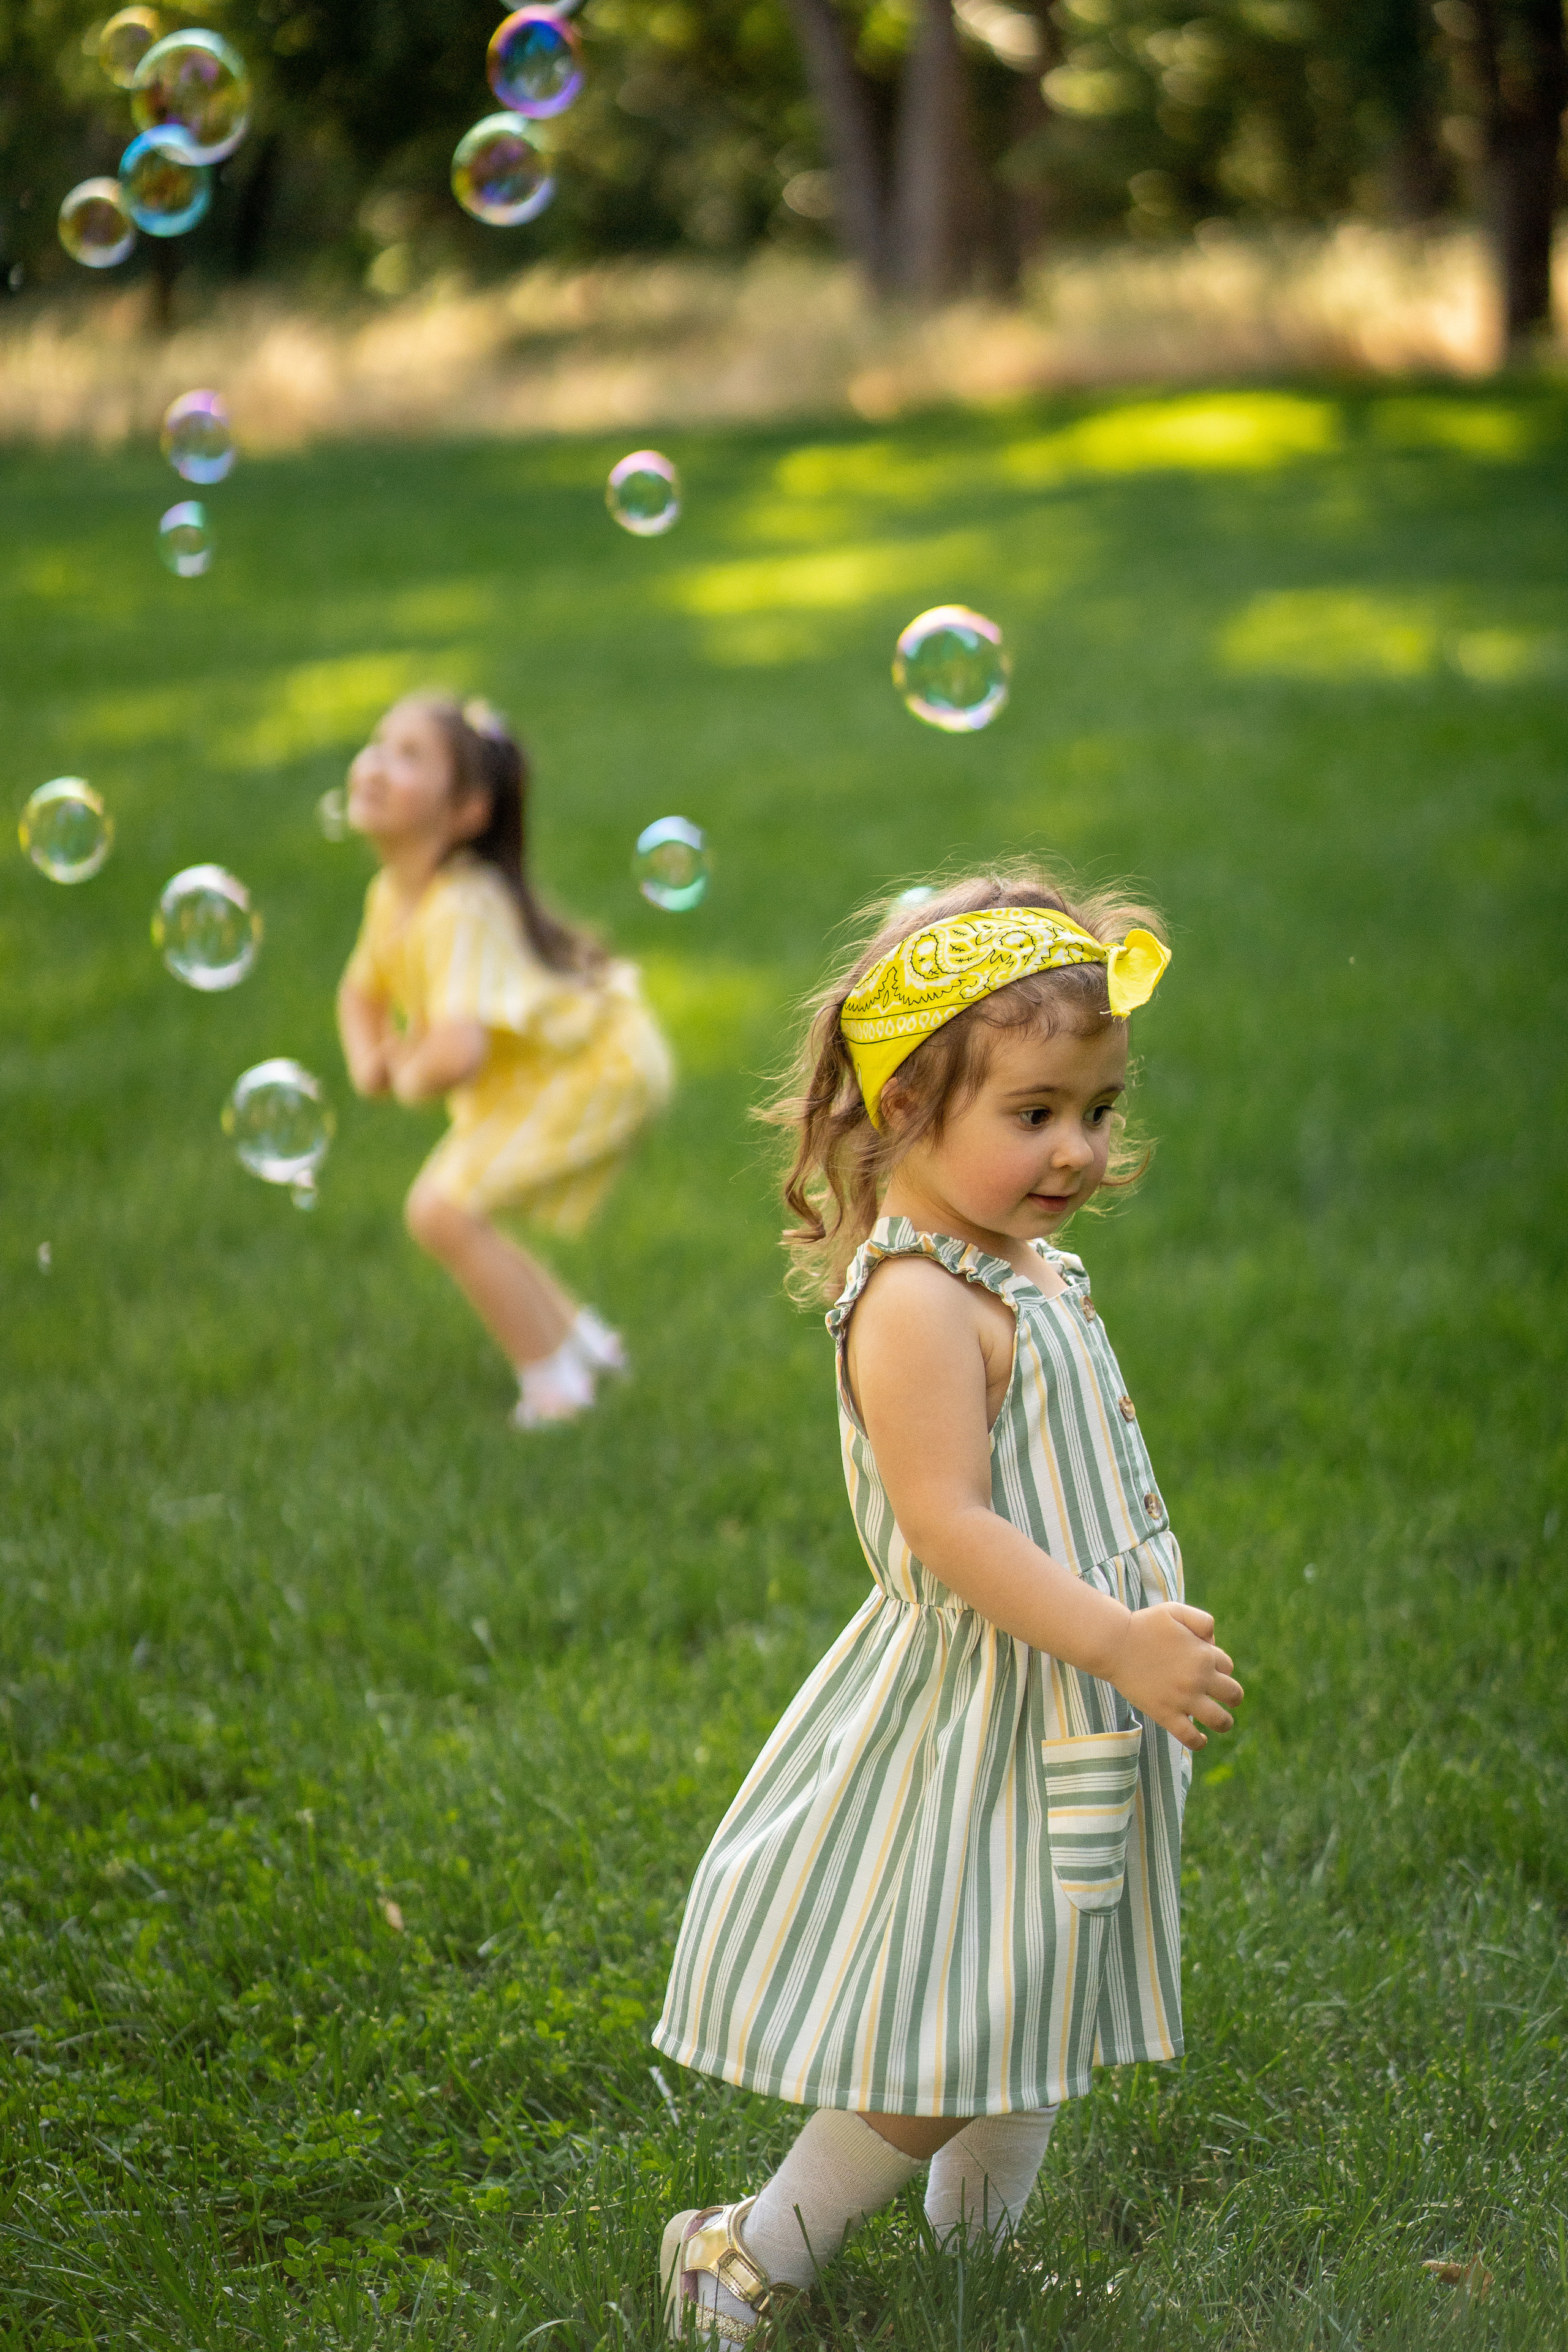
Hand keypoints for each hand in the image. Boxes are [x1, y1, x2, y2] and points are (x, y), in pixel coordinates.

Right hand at [1104, 1603, 1241, 1751]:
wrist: (1114, 1644)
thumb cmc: (1144, 1625)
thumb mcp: (1176, 1611)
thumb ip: (1202, 1620)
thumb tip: (1214, 1642)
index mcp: (1204, 1654)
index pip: (1227, 1666)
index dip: (1219, 1668)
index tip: (1206, 1669)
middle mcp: (1199, 1678)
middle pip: (1234, 1694)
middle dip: (1232, 1697)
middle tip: (1224, 1699)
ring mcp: (1183, 1699)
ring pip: (1220, 1720)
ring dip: (1225, 1723)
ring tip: (1221, 1722)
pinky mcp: (1166, 1714)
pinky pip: (1190, 1737)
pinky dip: (1199, 1742)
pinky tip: (1200, 1738)